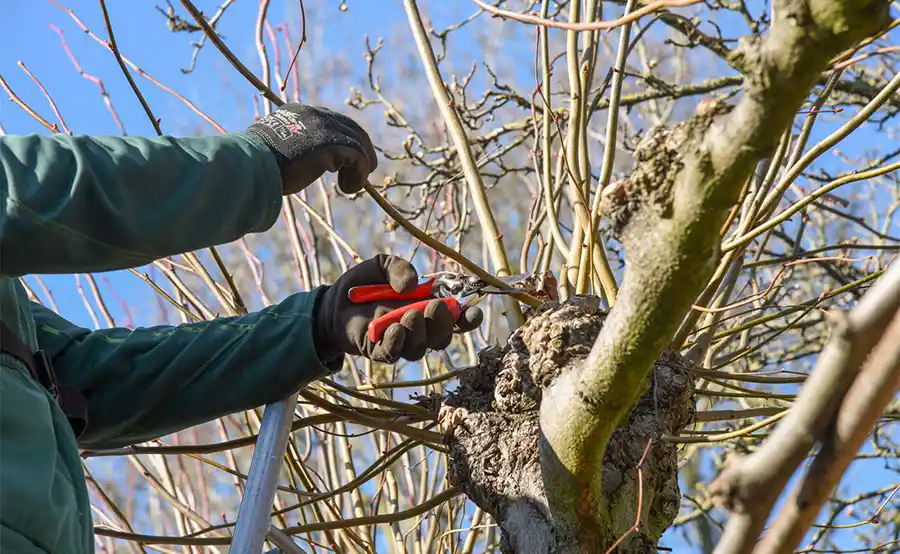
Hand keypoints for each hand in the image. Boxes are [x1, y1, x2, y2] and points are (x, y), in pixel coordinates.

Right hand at [246, 104, 377, 194]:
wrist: (250, 164)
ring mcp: (326, 127)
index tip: (345, 160)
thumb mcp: (276, 151)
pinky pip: (360, 158)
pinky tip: (348, 188)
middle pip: (351, 129)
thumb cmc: (255, 164)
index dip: (344, 140)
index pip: (332, 121)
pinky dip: (359, 175)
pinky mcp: (334, 144)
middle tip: (362, 171)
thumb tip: (294, 166)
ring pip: (358, 144)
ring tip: (352, 185)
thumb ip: (291, 149)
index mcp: (299, 113)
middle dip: (361, 150)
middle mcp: (315, 114)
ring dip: (360, 168)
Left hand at [313, 255, 483, 364]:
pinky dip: (396, 342)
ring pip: (419, 348)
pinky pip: (392, 353)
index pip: (457, 319)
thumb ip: (399, 268)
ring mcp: (401, 343)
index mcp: (429, 308)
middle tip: (434, 306)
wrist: (334, 301)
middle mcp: (420, 330)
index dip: (469, 319)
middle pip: (442, 337)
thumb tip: (413, 285)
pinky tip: (395, 329)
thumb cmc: (365, 284)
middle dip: (442, 323)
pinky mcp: (379, 351)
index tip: (474, 313)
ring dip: (418, 332)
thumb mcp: (383, 265)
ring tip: (410, 315)